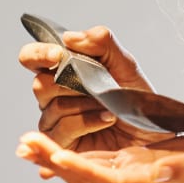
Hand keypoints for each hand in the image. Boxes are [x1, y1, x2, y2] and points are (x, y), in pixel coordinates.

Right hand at [17, 26, 178, 151]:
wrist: (152, 133)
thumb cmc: (136, 99)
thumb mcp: (126, 65)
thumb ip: (101, 43)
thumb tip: (69, 38)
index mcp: (61, 71)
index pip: (31, 58)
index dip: (38, 55)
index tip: (57, 54)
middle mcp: (52, 96)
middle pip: (41, 84)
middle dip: (74, 84)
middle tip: (99, 87)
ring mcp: (53, 121)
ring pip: (55, 107)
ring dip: (88, 104)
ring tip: (110, 106)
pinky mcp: (61, 144)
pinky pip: (64, 128)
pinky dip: (89, 121)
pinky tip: (107, 119)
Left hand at [17, 123, 183, 182]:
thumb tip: (158, 170)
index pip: (106, 180)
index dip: (75, 168)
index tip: (49, 153)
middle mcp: (140, 182)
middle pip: (87, 177)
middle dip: (53, 162)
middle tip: (22, 143)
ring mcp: (138, 173)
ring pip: (87, 169)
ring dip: (57, 157)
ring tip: (28, 142)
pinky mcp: (140, 161)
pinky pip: (99, 160)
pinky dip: (74, 151)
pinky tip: (57, 139)